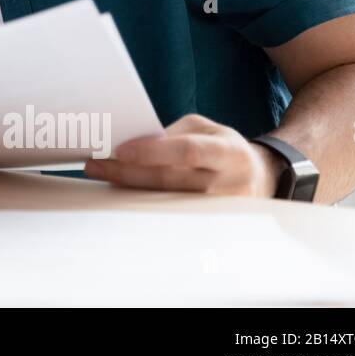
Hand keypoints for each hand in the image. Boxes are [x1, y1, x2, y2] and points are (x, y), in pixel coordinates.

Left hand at [83, 113, 281, 196]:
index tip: (120, 150)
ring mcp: (220, 211)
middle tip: (96, 165)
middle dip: (128, 173)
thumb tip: (133, 144)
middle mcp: (229, 184)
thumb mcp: (205, 129)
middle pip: (171, 181)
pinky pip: (169, 215)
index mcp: (230, 153)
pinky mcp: (209, 226)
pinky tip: (121, 193)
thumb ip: (172, 134)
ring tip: (102, 175)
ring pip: (166, 202)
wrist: (258, 178)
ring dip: (129, 188)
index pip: (189, 152)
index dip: (153, 151)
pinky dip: (142, 203)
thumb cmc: (222, 148)